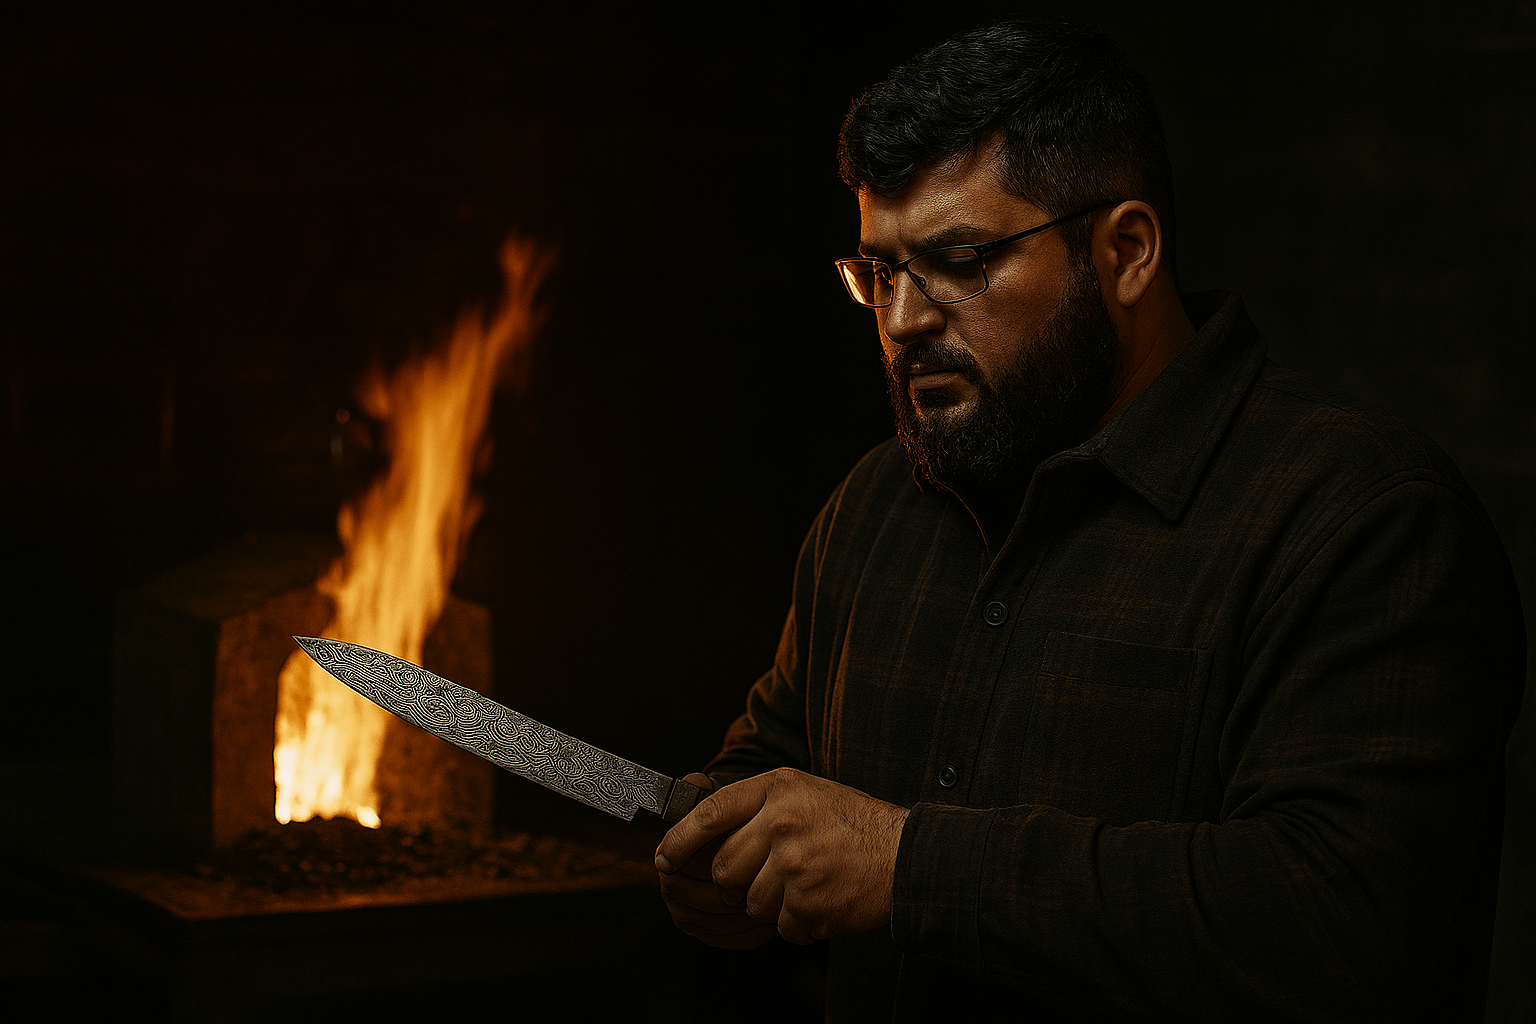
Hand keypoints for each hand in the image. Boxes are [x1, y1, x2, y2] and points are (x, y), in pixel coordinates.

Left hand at [655, 768, 908, 945]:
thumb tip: (700, 832)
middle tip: (779, 875)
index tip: (664, 858)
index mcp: (778, 790)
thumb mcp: (805, 794)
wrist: (906, 856)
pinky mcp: (808, 902)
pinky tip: (825, 901)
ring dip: (776, 906)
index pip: (711, 813)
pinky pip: (781, 927)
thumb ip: (756, 807)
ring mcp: (794, 864)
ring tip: (811, 884)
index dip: (681, 839)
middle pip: (725, 869)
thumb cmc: (854, 825)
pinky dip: (801, 924)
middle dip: (743, 883)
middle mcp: (782, 822)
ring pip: (751, 903)